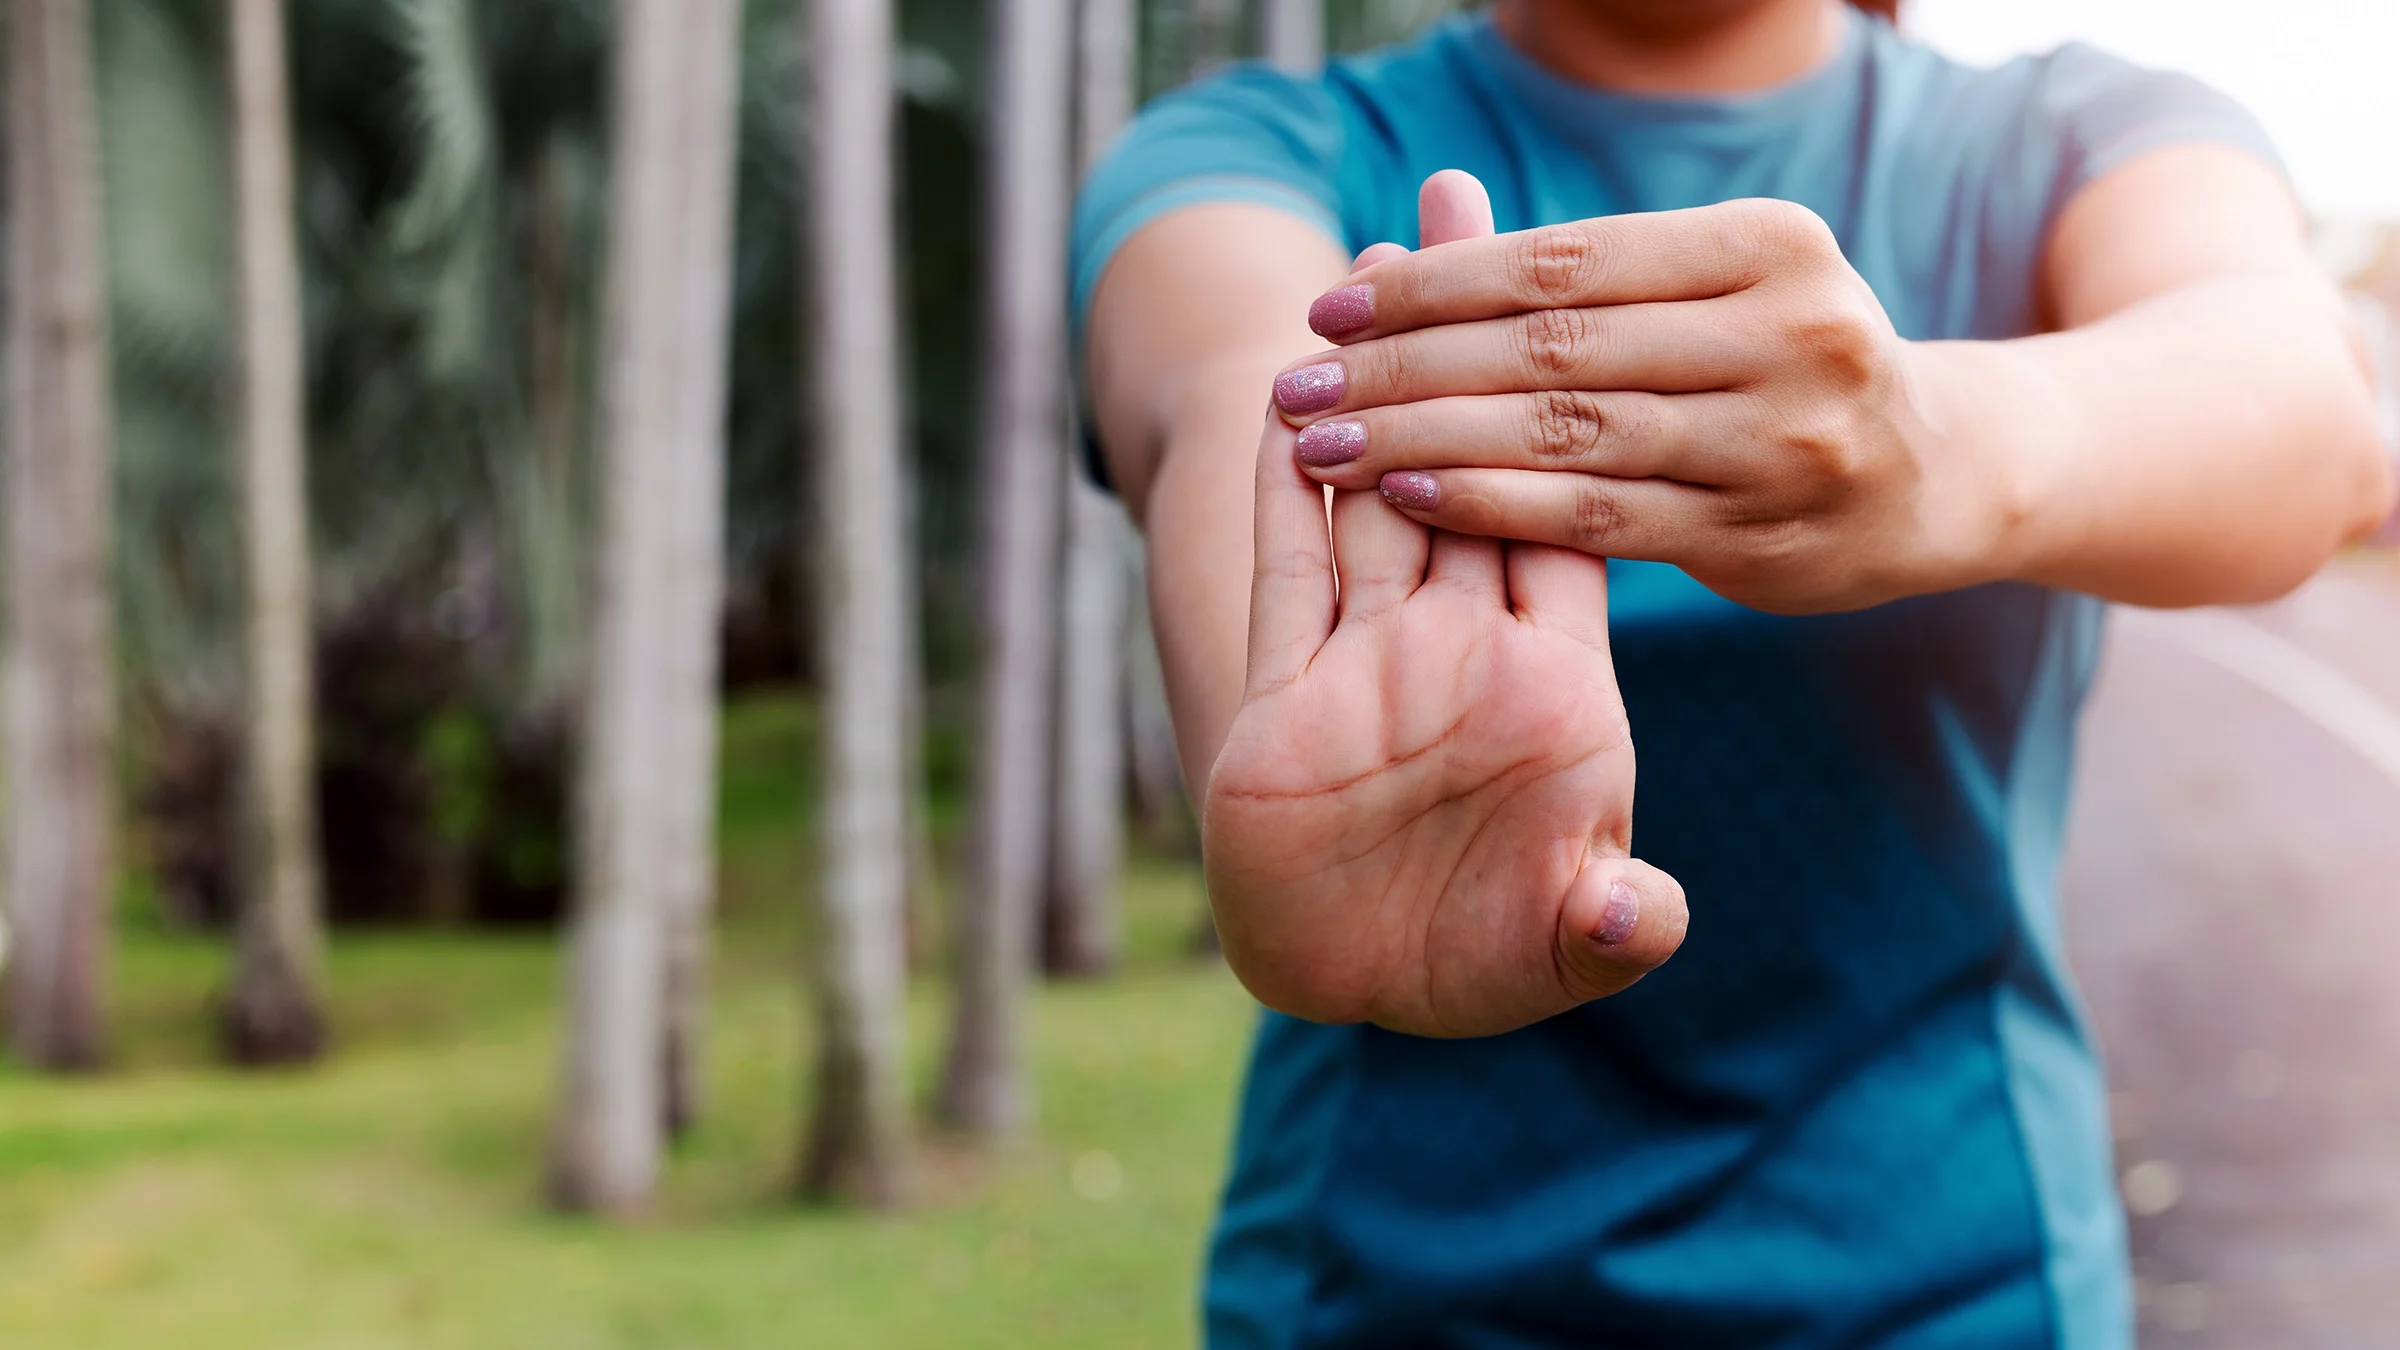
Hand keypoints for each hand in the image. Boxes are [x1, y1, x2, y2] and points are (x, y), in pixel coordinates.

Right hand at [1202, 173, 1685, 1038]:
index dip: (1567, 404)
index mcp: (1552, 684)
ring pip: (1374, 487)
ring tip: (1369, 262)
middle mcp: (1461, 646)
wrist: (1363, 990)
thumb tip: (1638, 912)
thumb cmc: (1478, 963)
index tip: (1571, 293)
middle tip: (1453, 202)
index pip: (1566, 513)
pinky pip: (1288, 563)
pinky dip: (1286, 481)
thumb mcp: (1556, 946)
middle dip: (1466, 338)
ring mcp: (1372, 657)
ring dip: (1373, 377)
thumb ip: (1602, 923)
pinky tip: (1288, 391)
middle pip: (1476, 456)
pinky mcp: (1289, 690)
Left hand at [1271, 184, 2000, 613]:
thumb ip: (1584, 277)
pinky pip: (1594, 520)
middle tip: (1298, 387)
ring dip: (1425, 437)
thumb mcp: (1715, 289)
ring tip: (1324, 446)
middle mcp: (1787, 334)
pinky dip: (1491, 504)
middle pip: (1551, 347)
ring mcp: (1780, 443)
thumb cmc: (1774, 364)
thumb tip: (1398, 244)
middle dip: (1405, 366)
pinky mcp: (1758, 537)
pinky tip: (1407, 494)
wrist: (1930, 477)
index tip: (1328, 308)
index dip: (1431, 284)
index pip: (1562, 261)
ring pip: (1564, 435)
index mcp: (1769, 245)